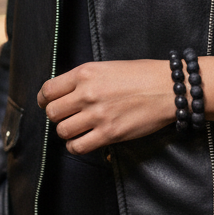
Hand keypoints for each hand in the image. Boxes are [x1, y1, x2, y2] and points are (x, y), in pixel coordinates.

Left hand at [38, 60, 173, 153]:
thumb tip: (67, 93)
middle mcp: (87, 94)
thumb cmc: (142, 75)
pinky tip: (84, 141)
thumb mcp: (108, 67)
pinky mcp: (109, 133)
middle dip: (57, 117)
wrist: (168, 88)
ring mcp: (97, 115)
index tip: (48, 104)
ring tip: (77, 129)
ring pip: (62, 131)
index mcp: (85, 73)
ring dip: (67, 132)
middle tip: (67, 117)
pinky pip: (78, 147)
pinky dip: (76, 146)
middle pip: (52, 113)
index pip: (48, 90)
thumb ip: (85, 79)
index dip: (45, 100)